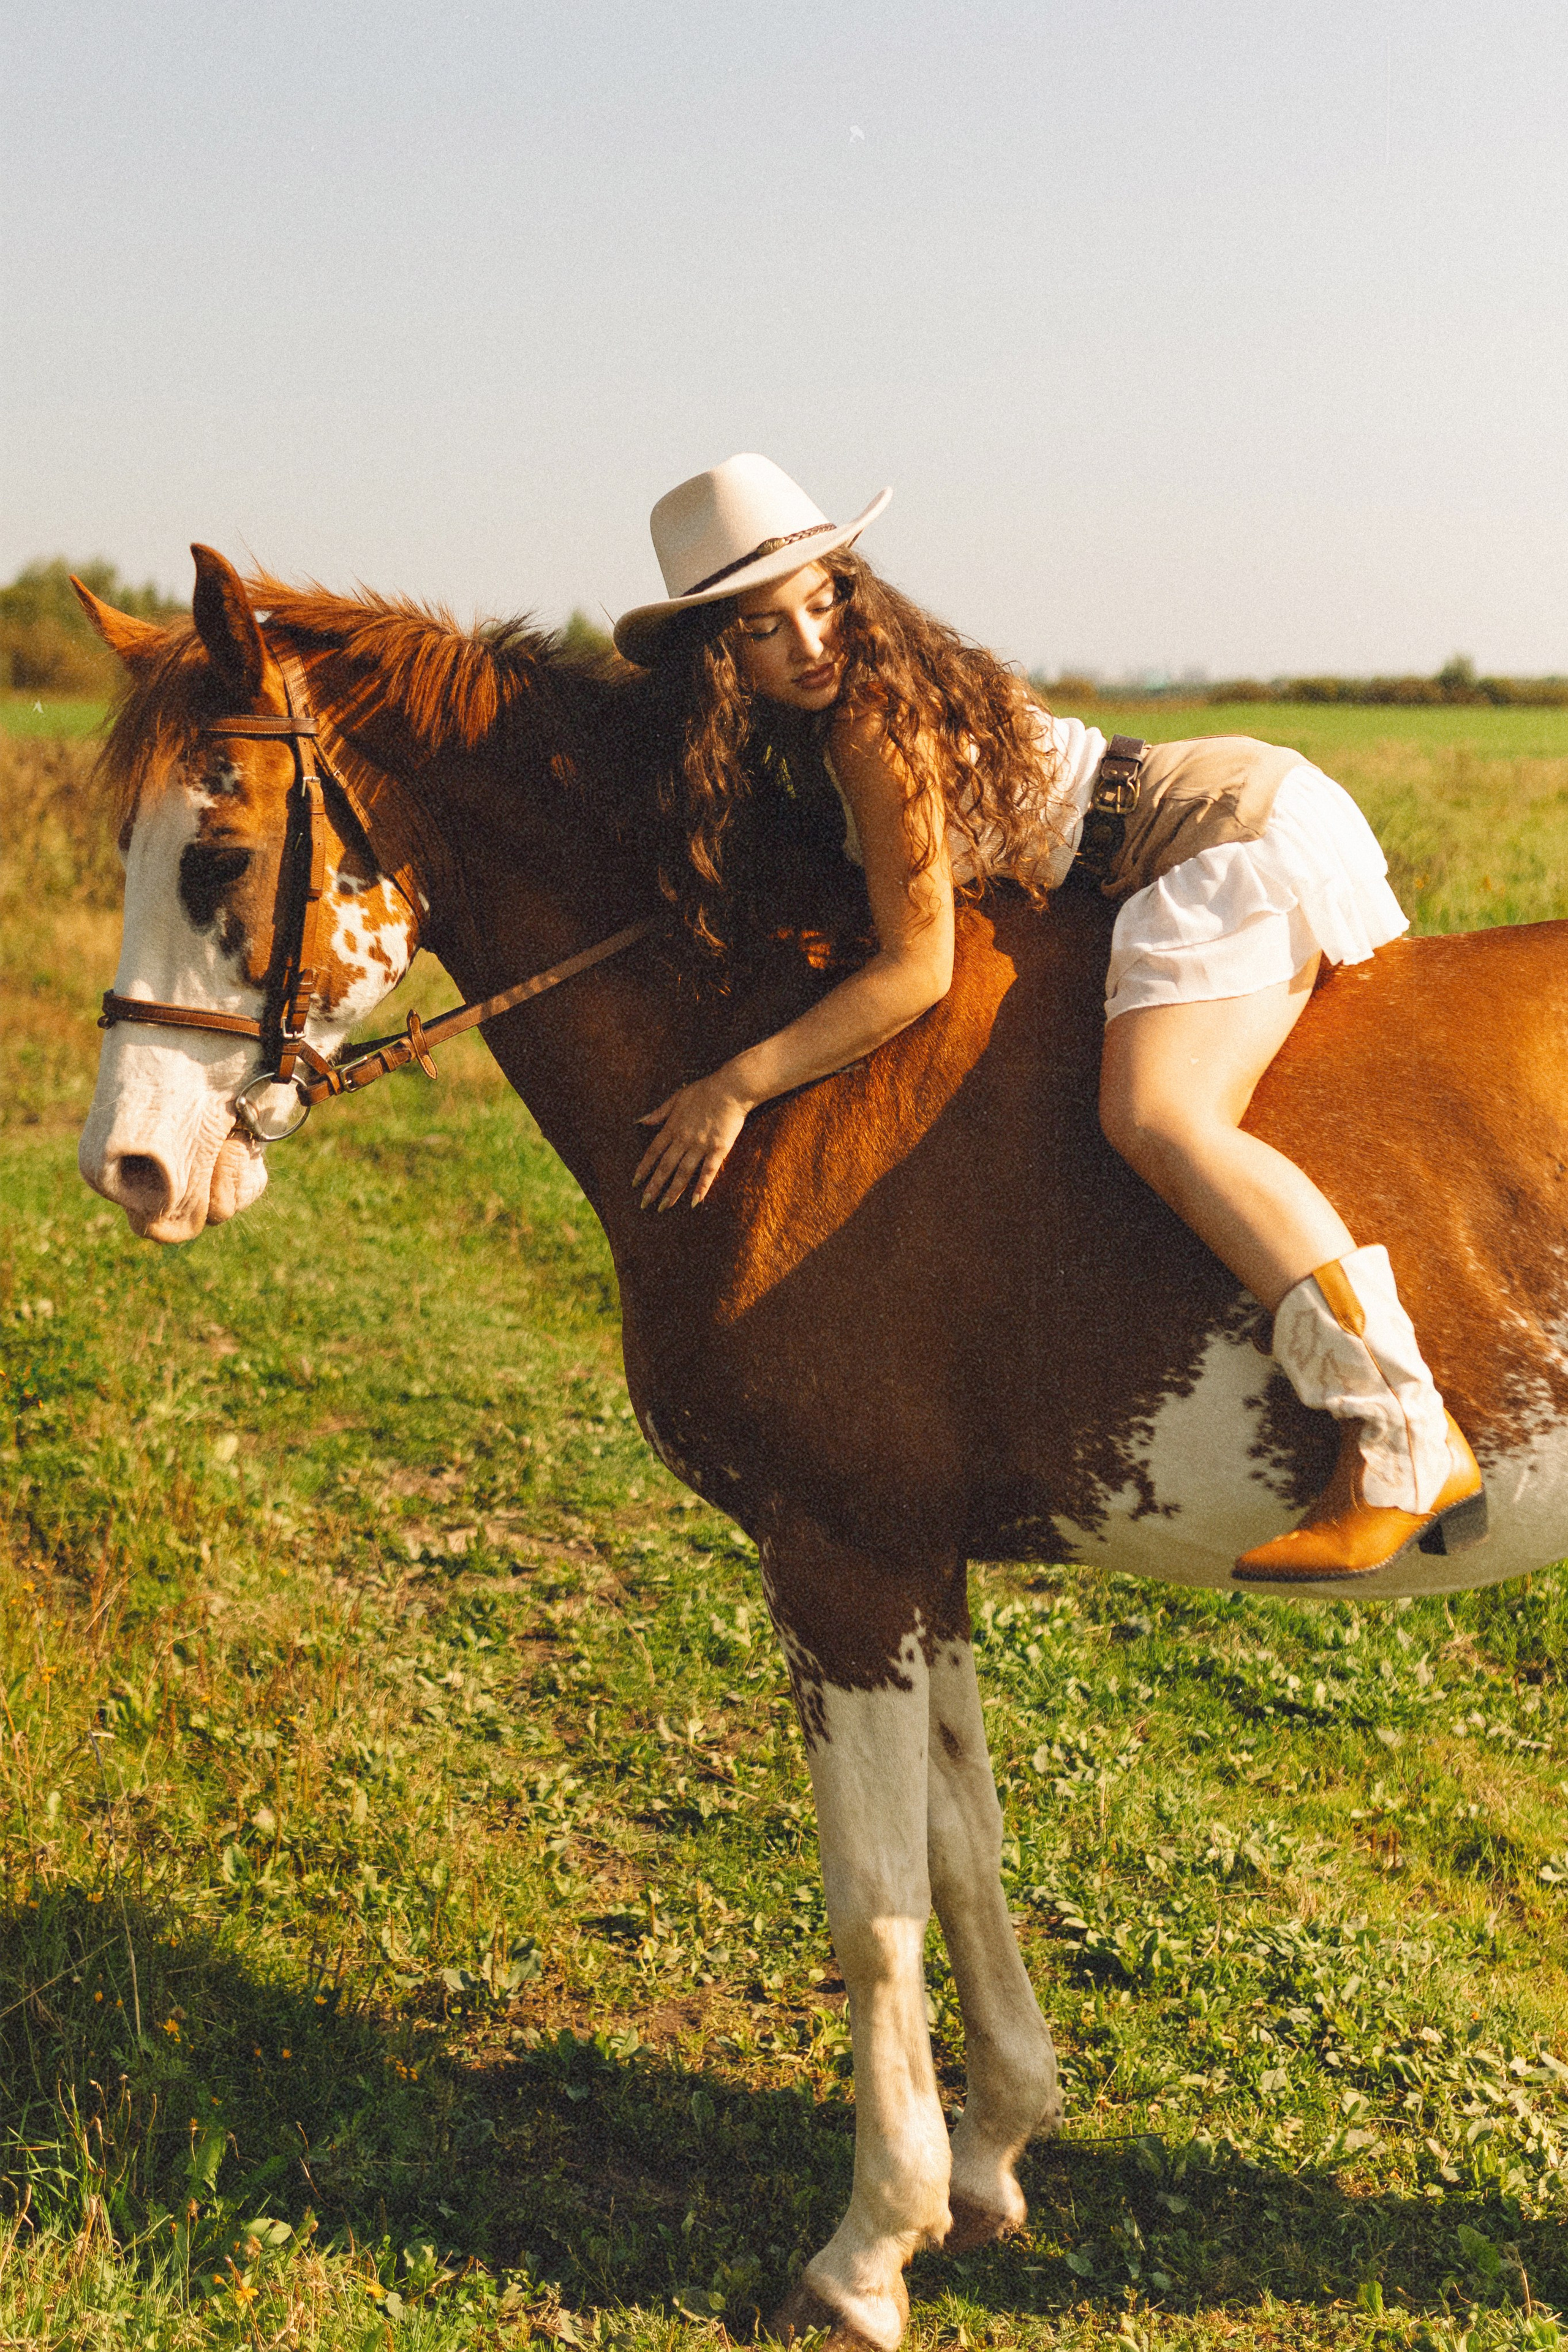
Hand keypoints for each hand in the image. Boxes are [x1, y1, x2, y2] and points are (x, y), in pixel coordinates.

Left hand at [634, 1071, 750, 1209]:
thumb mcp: (677, 1097)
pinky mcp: (718, 1149)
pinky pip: (708, 1172)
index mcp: (672, 1127)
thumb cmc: (704, 1091)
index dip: (644, 1168)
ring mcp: (701, 1145)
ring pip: (683, 1173)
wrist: (730, 1088)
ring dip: (672, 1191)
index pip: (653, 1152)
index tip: (635, 1183)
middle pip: (665, 1167)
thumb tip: (641, 1121)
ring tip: (663, 1207)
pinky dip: (701, 1187)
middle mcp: (683, 1139)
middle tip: (644, 1203)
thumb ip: (659, 1112)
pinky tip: (695, 1202)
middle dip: (653, 1186)